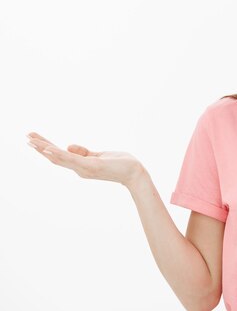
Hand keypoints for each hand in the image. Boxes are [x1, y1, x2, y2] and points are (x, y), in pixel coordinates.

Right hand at [26, 132, 145, 187]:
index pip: (60, 156)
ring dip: (44, 149)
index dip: (46, 148)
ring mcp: (84, 168)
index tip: (34, 139)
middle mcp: (80, 169)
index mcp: (81, 166)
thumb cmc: (121, 164)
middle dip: (40, 147)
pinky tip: (47, 148)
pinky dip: (58, 153)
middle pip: (55, 157)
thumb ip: (84, 152)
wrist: (135, 173)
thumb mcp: (100, 155)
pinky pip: (71, 159)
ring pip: (60, 158)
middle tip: (26, 137)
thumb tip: (67, 145)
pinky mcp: (91, 166)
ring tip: (31, 140)